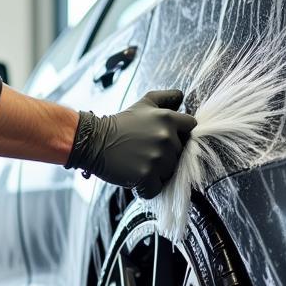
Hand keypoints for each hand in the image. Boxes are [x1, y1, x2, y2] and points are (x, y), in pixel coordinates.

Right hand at [66, 89, 196, 198]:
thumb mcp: (143, 103)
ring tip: (140, 164)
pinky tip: (135, 178)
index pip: (191, 128)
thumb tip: (181, 97)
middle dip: (167, 156)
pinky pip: (156, 189)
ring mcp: (157, 158)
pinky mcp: (146, 176)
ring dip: (157, 172)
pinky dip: (147, 188)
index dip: (181, 134)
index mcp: (168, 118)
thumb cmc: (120, 123)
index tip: (168, 138)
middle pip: (180, 154)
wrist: (94, 141)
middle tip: (147, 152)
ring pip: (170, 173)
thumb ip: (166, 98)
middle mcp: (166, 138)